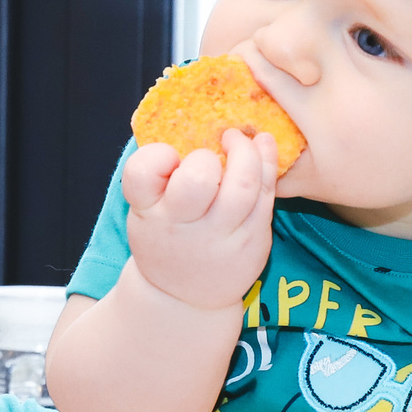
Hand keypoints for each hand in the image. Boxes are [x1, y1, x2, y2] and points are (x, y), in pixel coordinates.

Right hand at [120, 127, 278, 311]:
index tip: (170, 155)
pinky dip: (268, 163)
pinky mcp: (253, 241)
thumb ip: (157, 175)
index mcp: (148, 213)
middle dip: (210, 154)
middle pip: (200, 179)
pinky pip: (267, 196)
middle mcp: (182, 228)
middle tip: (217, 143)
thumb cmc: (165, 237)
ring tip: (241, 141)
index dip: (158, 155)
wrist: (184, 298)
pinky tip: (263, 147)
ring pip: (244, 185)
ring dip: (247, 151)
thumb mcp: (147, 210)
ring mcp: (220, 238)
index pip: (142, 173)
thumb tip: (188, 113)